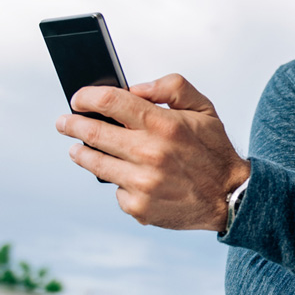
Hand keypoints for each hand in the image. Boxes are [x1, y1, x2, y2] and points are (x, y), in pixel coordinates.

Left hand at [55, 74, 250, 230]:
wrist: (230, 196)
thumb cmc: (212, 149)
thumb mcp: (202, 107)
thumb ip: (170, 87)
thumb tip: (133, 89)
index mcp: (163, 124)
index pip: (110, 102)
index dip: (86, 98)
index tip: (77, 100)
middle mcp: (149, 153)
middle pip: (93, 133)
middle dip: (71, 125)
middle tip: (64, 123)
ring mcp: (142, 183)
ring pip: (95, 164)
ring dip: (81, 153)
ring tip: (77, 149)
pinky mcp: (139, 207)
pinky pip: (115, 190)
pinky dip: (117, 182)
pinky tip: (126, 177)